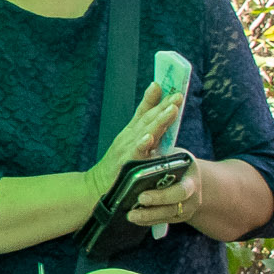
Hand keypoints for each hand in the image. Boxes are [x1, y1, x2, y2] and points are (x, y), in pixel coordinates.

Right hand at [87, 83, 183, 197]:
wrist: (96, 187)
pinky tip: (149, 138)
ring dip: (158, 120)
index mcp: (133, 132)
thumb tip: (160, 116)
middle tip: (178, 95)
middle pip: (149, 119)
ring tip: (171, 109)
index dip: (157, 99)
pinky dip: (141, 144)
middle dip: (164, 106)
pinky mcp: (125, 164)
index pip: (146, 112)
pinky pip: (135, 154)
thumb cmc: (118, 166)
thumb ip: (145, 130)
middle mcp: (129, 137)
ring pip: (145, 132)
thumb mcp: (132, 144)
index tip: (171, 86)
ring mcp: (126, 149)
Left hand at [125, 158, 204, 230]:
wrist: (189, 175)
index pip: (181, 190)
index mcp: (191, 177)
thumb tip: (138, 151)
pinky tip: (135, 219)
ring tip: (130, 216)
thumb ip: (155, 157)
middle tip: (132, 212)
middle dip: (151, 211)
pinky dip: (148, 220)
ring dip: (147, 217)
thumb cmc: (174, 161)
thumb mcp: (169, 154)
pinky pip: (163, 221)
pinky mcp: (179, 216)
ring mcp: (187, 208)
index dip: (161, 196)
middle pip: (173, 207)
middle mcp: (193, 196)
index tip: (141, 196)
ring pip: (167, 216)